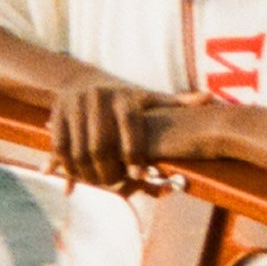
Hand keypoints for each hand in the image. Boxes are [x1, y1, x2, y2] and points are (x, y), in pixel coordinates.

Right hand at [46, 77, 172, 188]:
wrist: (83, 82)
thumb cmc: (124, 99)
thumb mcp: (148, 98)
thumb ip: (176, 102)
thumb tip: (209, 99)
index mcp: (124, 97)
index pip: (130, 128)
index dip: (135, 154)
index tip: (139, 175)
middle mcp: (98, 98)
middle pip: (100, 146)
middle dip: (108, 170)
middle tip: (115, 183)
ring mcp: (75, 106)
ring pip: (78, 151)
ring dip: (87, 173)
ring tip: (98, 182)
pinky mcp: (57, 114)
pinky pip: (59, 148)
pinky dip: (65, 168)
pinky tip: (75, 180)